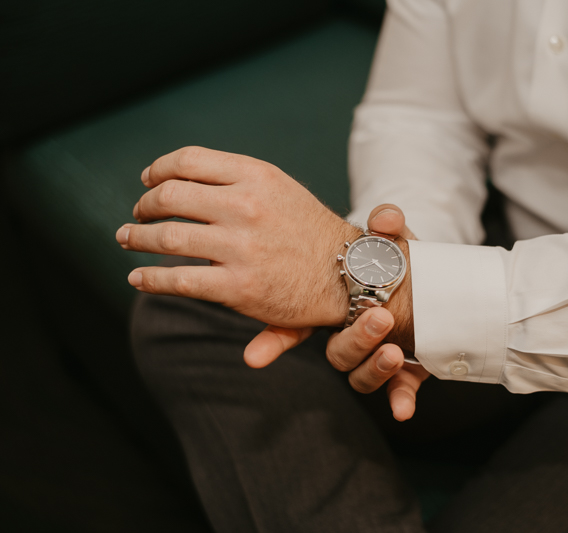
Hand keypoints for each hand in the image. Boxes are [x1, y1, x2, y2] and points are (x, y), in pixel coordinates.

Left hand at [116, 146, 361, 327]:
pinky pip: (178, 279)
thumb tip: (182, 178)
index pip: (189, 160)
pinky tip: (139, 278)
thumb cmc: (313, 233)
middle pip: (171, 195)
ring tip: (128, 240)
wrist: (352, 273)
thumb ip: (236, 180)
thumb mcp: (282, 190)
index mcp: (258, 175)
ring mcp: (241, 247)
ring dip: (138, 238)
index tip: (148, 180)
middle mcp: (247, 205)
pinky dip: (151, 278)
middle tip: (137, 215)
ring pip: (167, 236)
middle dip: (145, 204)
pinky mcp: (238, 286)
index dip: (159, 169)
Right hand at [247, 204, 429, 420]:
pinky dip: (400, 399)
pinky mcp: (405, 373)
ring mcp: (375, 356)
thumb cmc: (400, 260)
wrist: (435, 284)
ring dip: (375, 367)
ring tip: (394, 352)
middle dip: (355, 340)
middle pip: (337, 351)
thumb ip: (387, 226)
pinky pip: (397, 391)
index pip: (296, 323)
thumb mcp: (393, 239)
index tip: (254, 357)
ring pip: (360, 373)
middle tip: (378, 319)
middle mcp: (350, 335)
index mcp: (337, 305)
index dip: (274, 339)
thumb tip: (385, 217)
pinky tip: (404, 410)